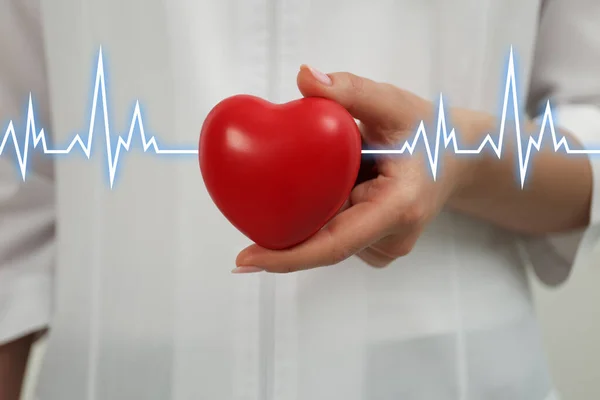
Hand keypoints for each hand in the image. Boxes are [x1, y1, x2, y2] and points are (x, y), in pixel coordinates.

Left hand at [233, 65, 491, 272]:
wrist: (461, 157)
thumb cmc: (431, 132)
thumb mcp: (394, 104)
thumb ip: (350, 90)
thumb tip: (305, 78)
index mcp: (399, 207)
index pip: (335, 243)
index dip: (287, 256)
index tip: (245, 260)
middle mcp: (394, 237)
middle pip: (324, 240)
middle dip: (289, 220)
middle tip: (266, 187)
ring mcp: (388, 247)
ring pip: (329, 236)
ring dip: (314, 207)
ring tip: (345, 170)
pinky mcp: (380, 246)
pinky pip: (338, 233)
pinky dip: (327, 211)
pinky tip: (346, 185)